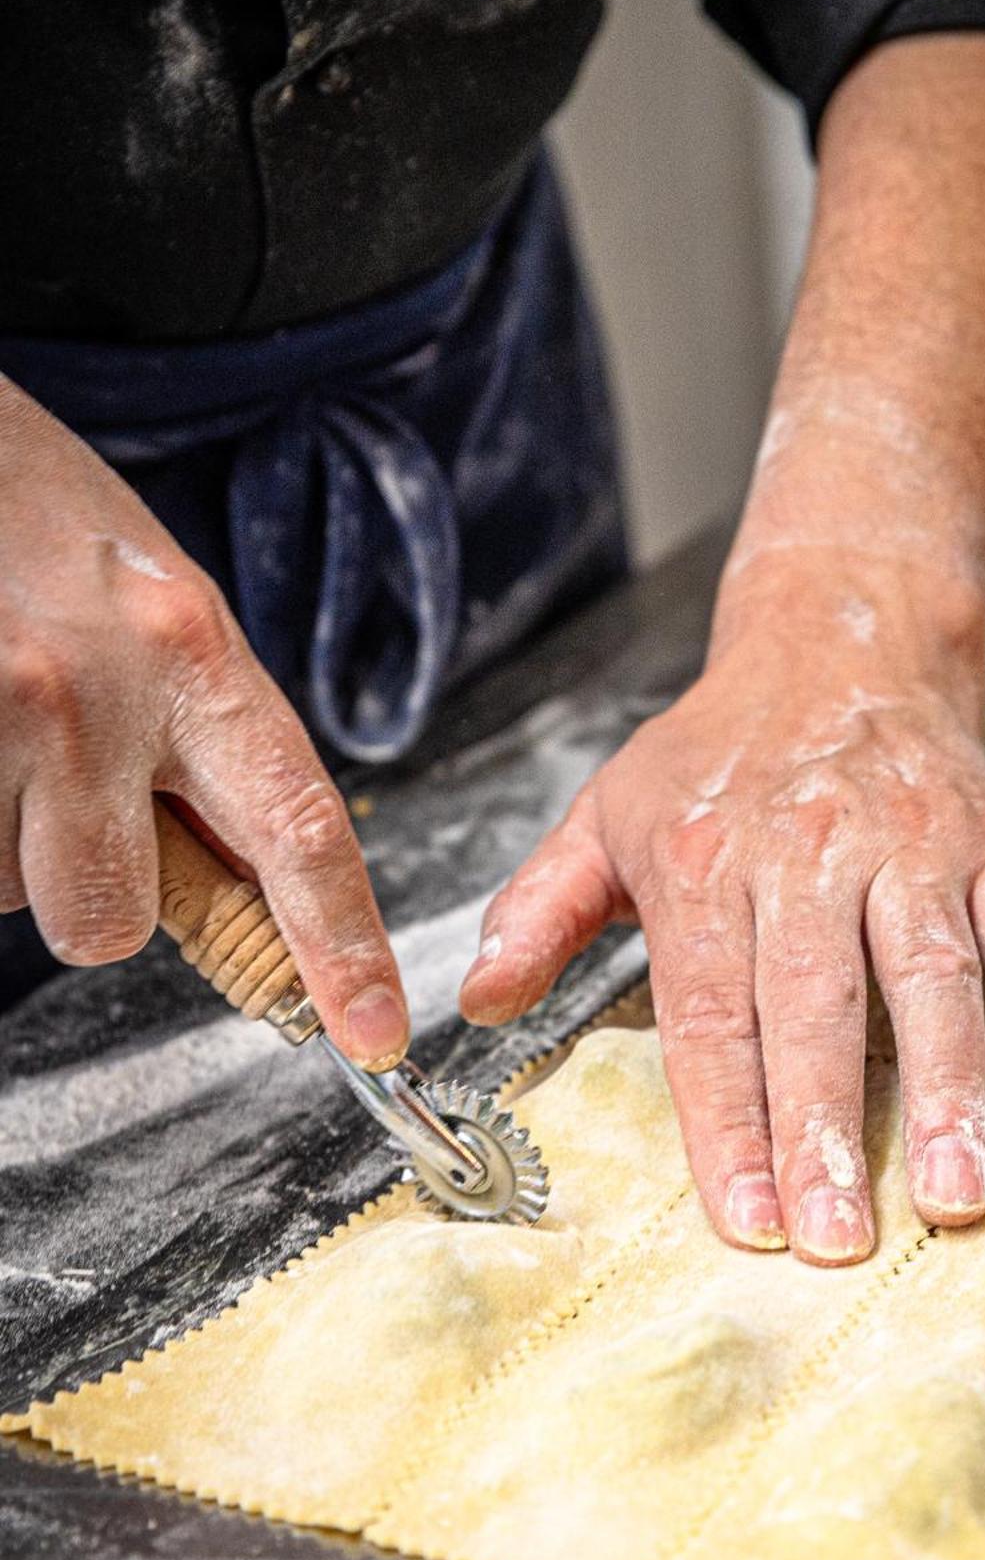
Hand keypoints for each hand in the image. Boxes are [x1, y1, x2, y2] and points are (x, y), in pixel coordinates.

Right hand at [0, 378, 407, 1066]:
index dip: (343, 948)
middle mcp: (99, 690)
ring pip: (11, 891)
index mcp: (195, 657)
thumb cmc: (47, 526)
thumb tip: (250, 901)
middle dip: (92, 893)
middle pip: (112, 919)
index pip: (301, 829)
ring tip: (3, 728)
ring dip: (6, 840)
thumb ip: (212, 753)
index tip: (373, 1034)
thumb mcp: (169, 622)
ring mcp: (0, 708)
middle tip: (65, 794)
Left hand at [460, 560, 984, 1262]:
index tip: (741, 1222)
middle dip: (822, 1127)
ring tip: (952, 1197)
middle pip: (815, 1005)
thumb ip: (539, 910)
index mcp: (703, 858)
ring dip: (947, 1092)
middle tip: (837, 1238)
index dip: (724, 1120)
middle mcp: (807, 850)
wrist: (839, 637)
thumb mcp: (605, 812)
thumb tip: (477, 1000)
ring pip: (932, 977)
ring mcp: (912, 845)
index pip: (709, 1011)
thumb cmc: (717, 753)